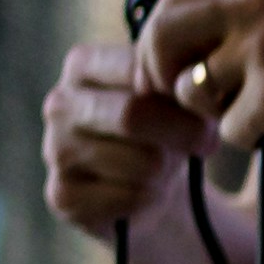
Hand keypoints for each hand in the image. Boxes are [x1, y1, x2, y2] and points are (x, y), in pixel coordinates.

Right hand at [41, 42, 206, 235]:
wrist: (146, 186)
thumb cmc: (163, 129)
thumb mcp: (173, 96)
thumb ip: (179, 81)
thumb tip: (194, 89)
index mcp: (82, 65)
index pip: (138, 69)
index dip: (181, 90)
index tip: (207, 104)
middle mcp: (59, 104)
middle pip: (131, 114)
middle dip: (182, 132)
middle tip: (208, 141)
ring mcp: (55, 151)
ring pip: (139, 161)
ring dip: (167, 169)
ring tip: (167, 168)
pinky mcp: (62, 195)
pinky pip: (130, 198)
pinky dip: (150, 198)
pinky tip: (145, 193)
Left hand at [135, 0, 263, 168]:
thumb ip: (234, 20)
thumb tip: (159, 45)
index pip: (168, 4)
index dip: (155, 48)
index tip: (166, 81)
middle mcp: (254, 0)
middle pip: (160, 37)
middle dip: (162, 80)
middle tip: (191, 110)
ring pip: (191, 90)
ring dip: (219, 114)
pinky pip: (228, 129)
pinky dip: (254, 139)